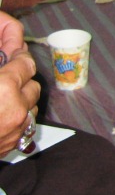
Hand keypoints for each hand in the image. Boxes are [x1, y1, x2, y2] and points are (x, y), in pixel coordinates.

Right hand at [0, 13, 38, 154]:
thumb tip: (2, 63)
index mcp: (4, 88)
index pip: (25, 61)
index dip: (17, 52)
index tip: (12, 49)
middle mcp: (16, 108)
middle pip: (32, 81)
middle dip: (20, 74)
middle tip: (4, 71)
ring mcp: (17, 128)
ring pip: (31, 103)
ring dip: (21, 95)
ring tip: (1, 93)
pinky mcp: (13, 144)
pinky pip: (24, 123)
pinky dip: (17, 114)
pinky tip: (0, 112)